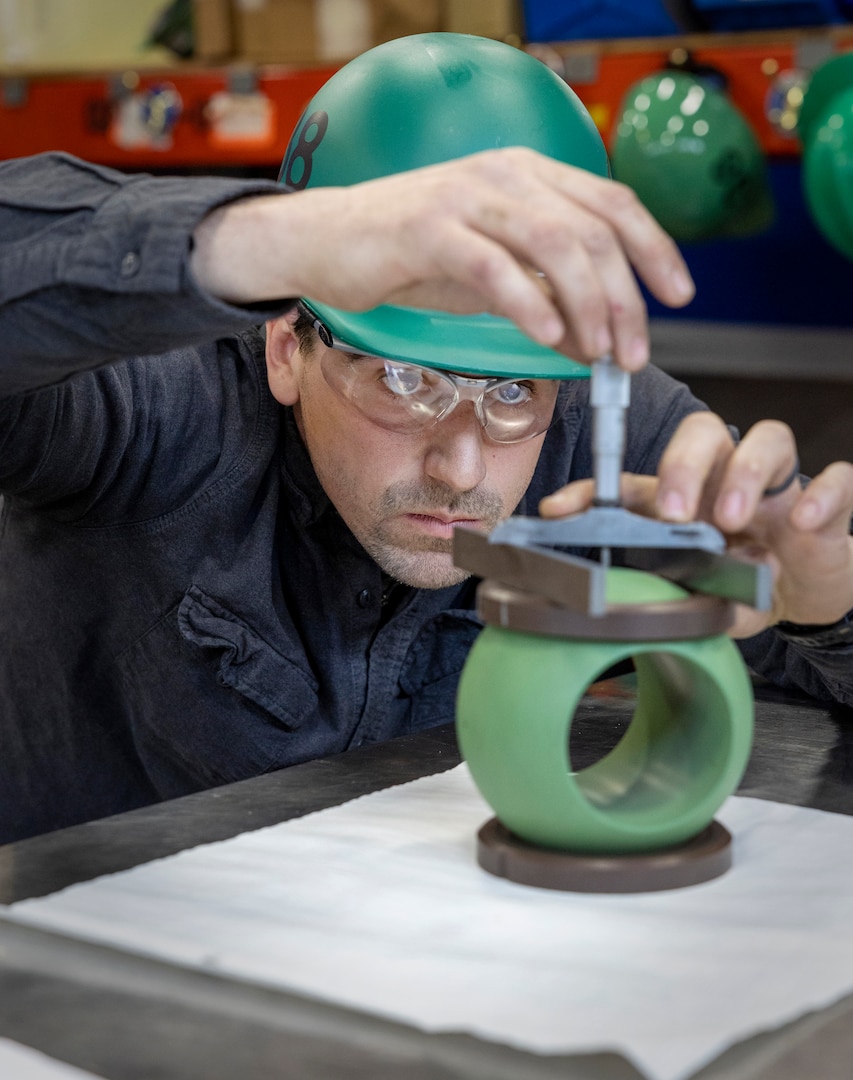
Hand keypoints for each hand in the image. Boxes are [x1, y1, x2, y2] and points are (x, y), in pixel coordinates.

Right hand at [190, 148, 694, 372]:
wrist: (329, 240)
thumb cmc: (414, 255)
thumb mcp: (494, 266)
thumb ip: (544, 286)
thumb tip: (598, 332)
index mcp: (530, 174)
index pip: (613, 204)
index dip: (655, 250)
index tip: (679, 297)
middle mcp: (506, 174)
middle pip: (591, 231)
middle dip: (625, 298)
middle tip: (632, 354)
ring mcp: (466, 196)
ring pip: (553, 245)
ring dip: (588, 305)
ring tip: (598, 353)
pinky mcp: (428, 228)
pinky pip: (494, 266)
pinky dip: (528, 304)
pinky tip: (549, 338)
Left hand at [540, 412, 852, 637]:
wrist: (812, 597)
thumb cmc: (749, 587)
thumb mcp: (701, 600)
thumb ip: (670, 601)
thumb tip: (622, 618)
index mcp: (686, 502)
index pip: (636, 481)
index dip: (595, 491)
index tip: (558, 510)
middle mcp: (728, 481)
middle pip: (704, 433)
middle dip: (682, 464)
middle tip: (673, 512)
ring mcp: (780, 488)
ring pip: (768, 440)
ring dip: (744, 473)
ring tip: (731, 520)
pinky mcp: (828, 504)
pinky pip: (836, 479)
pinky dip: (822, 495)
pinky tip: (805, 523)